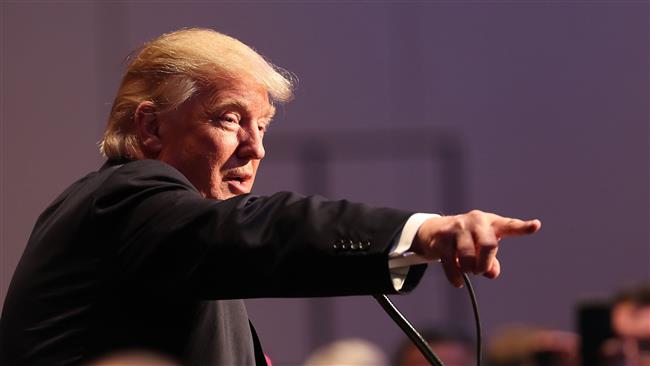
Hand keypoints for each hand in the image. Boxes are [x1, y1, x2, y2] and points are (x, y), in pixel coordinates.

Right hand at [413, 210, 540, 286]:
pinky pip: (451, 263)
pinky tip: (458, 282)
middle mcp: (475, 222)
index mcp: (490, 223)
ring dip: (469, 269)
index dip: (523, 227)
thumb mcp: (482, 248)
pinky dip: (456, 277)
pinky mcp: (441, 239)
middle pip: (488, 245)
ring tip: (467, 270)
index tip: (536, 226)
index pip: (509, 225)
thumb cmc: (467, 239)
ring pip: (468, 256)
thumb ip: (492, 261)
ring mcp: (457, 229)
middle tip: (480, 270)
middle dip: (485, 264)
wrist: (434, 231)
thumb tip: (492, 273)